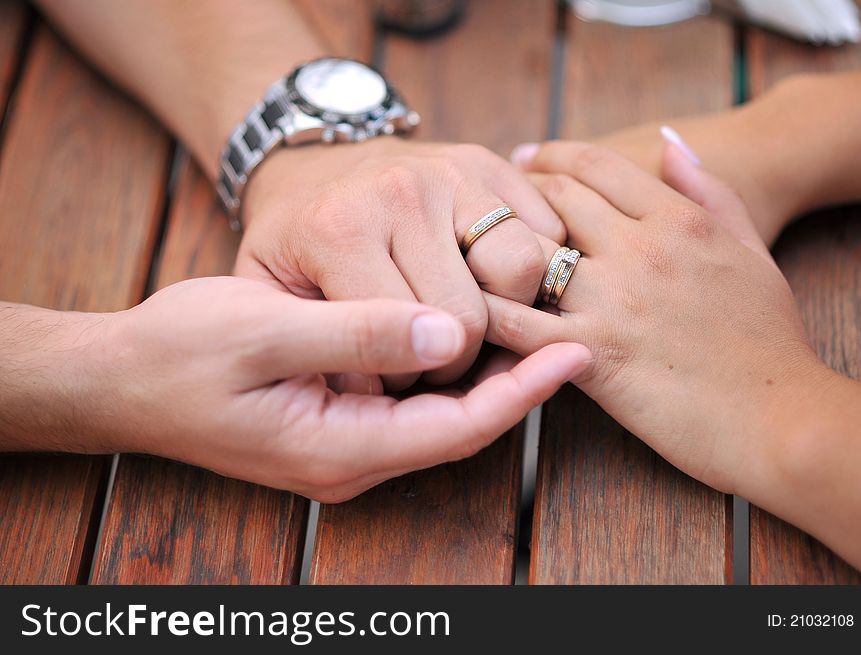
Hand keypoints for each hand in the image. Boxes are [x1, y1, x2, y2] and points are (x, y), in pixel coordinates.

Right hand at [89, 277, 589, 501]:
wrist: (121, 378)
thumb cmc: (181, 351)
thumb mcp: (266, 331)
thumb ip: (357, 334)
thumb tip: (445, 333)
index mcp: (338, 448)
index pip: (457, 429)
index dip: (522, 393)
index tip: (573, 352)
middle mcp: (350, 458)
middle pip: (458, 429)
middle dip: (517, 386)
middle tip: (570, 332)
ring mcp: (341, 446)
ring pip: (437, 418)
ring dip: (486, 378)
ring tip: (534, 329)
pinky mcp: (333, 422)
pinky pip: (408, 404)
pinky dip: (445, 372)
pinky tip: (464, 332)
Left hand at [237, 137, 566, 388]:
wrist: (309, 168)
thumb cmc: (292, 245)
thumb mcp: (269, 299)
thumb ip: (319, 347)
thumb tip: (380, 398)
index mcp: (342, 231)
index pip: (417, 340)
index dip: (412, 378)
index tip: (392, 374)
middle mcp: (403, 192)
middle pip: (474, 314)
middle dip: (460, 358)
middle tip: (431, 354)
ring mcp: (453, 171)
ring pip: (526, 268)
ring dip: (508, 310)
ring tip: (468, 317)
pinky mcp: (489, 162)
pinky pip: (548, 231)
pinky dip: (532, 267)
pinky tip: (491, 280)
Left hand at [486, 140, 829, 496]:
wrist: (781, 417)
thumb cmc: (769, 338)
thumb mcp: (752, 248)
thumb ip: (711, 190)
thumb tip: (670, 141)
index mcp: (679, 219)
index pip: (595, 165)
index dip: (552, 155)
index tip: (525, 159)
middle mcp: (641, 249)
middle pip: (555, 199)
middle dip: (515, 193)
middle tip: (486, 201)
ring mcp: (614, 301)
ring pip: (529, 251)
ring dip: (492, 246)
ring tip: (465, 247)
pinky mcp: (593, 353)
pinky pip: (521, 325)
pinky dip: (486, 312)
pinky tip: (461, 306)